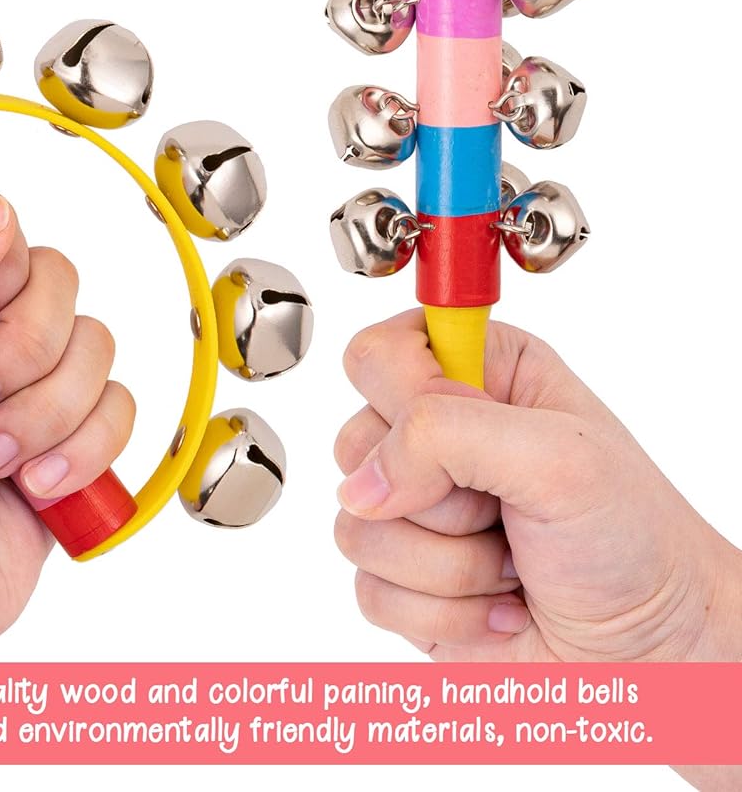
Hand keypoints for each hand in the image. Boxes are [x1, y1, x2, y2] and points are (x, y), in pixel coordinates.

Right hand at [333, 309, 741, 661]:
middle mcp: (438, 436)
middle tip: (504, 509)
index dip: (406, 398)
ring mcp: (413, 509)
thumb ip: (446, 434)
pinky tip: (495, 604)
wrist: (649, 649)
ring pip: (357, 525)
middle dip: (437, 497)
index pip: (380, 355)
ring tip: (510, 564)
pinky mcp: (401, 576)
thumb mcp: (556, 456)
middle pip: (356, 444)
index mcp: (478, 374)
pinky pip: (369, 588)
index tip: (465, 438)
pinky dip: (442, 611)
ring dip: (449, 565)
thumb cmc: (630, 541)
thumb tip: (364, 483)